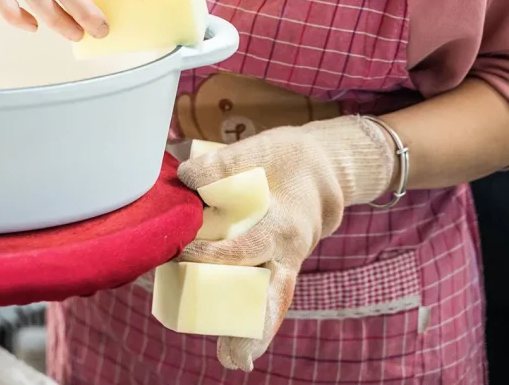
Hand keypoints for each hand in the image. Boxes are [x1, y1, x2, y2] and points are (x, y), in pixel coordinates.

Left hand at [176, 115, 397, 370]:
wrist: (324, 170)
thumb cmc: (285, 159)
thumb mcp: (260, 149)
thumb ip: (224, 164)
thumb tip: (185, 178)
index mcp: (285, 221)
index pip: (249, 246)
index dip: (216, 253)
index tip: (185, 254)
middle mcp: (290, 250)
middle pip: (273, 292)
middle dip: (255, 323)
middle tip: (235, 356)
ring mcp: (287, 263)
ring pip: (273, 302)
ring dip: (254, 333)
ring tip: (234, 360)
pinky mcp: (279, 269)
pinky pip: (270, 299)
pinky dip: (257, 325)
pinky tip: (237, 353)